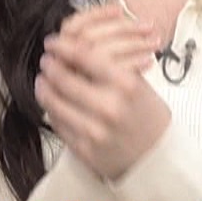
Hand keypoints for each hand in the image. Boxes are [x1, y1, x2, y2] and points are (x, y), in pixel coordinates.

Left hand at [35, 5, 171, 180]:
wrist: (158, 157)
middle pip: (63, 78)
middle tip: (47, 61)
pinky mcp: (84, 149)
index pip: (83, 56)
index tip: (54, 43)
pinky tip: (53, 103)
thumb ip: (108, 68)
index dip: (62, 47)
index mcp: (126, 84)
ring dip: (44, 88)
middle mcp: (109, 106)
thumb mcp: (138, 84)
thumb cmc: (148, 117)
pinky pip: (58, 124)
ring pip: (54, 102)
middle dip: (50, 67)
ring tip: (43, 81)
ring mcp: (95, 130)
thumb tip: (75, 50)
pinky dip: (52, 110)